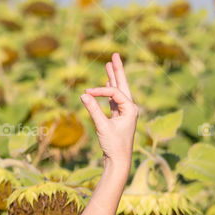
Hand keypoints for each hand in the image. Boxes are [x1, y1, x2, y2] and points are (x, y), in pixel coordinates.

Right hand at [80, 52, 137, 171]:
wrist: (118, 160)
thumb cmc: (113, 145)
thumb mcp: (102, 126)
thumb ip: (93, 110)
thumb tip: (83, 94)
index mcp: (131, 108)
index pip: (114, 92)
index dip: (99, 91)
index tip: (85, 94)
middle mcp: (130, 108)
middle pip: (123, 84)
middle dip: (118, 70)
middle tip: (115, 55)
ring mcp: (124, 112)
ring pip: (118, 91)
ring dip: (113, 78)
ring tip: (110, 64)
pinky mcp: (118, 117)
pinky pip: (113, 99)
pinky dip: (109, 91)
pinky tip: (106, 83)